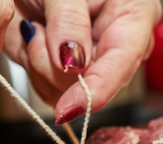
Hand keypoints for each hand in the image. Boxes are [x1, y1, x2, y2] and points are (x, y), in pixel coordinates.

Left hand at [4, 0, 161, 123]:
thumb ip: (69, 20)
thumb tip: (74, 64)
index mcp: (132, 17)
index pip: (121, 63)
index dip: (97, 89)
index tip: (69, 108)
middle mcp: (115, 45)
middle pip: (90, 85)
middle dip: (54, 64)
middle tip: (36, 26)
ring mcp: (91, 62)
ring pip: (63, 91)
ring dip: (37, 61)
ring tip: (36, 24)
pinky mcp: (66, 72)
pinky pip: (45, 88)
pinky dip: (29, 63)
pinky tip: (32, 37)